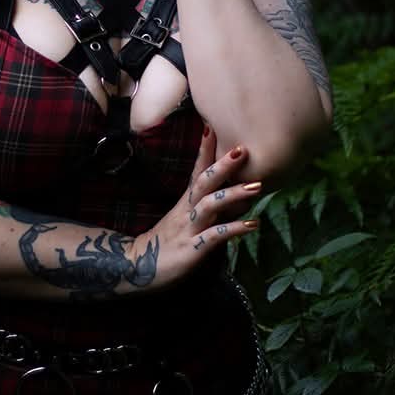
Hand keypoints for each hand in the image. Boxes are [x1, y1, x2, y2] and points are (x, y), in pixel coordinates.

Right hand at [131, 126, 260, 286]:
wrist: (137, 268)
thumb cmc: (167, 243)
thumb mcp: (184, 220)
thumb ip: (205, 207)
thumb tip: (231, 194)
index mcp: (185, 202)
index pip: (197, 170)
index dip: (205, 149)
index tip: (213, 125)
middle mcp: (186, 210)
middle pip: (203, 181)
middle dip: (223, 165)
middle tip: (243, 149)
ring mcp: (188, 228)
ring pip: (209, 205)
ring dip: (233, 194)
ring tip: (257, 187)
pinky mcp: (192, 249)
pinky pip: (214, 236)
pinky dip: (234, 229)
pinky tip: (253, 225)